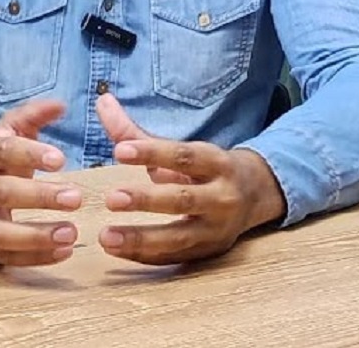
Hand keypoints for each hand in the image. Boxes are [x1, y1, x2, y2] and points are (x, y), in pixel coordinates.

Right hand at [0, 99, 82, 265]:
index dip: (31, 154)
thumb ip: (31, 116)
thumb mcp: (6, 134)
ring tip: (72, 233)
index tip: (61, 160)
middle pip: (3, 192)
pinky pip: (6, 257)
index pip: (4, 151)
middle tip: (76, 198)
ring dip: (37, 235)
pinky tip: (63, 251)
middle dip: (39, 196)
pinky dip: (35, 257)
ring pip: (1, 232)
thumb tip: (60, 104)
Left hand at [95, 92, 285, 264]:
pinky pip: (173, 257)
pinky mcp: (207, 252)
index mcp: (216, 162)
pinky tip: (115, 250)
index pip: (183, 156)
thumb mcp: (179, 148)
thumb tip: (101, 100)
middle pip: (183, 199)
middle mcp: (222, 196)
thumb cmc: (205, 168)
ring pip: (179, 236)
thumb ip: (136, 131)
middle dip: (147, 200)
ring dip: (141, 238)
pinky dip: (143, 255)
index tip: (119, 151)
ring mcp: (216, 229)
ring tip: (105, 236)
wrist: (257, 196)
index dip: (152, 153)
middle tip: (111, 199)